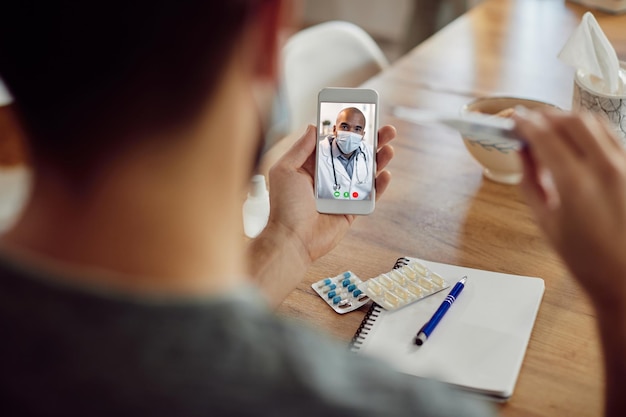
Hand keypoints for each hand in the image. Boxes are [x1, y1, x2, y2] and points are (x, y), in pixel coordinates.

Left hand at [265, 124, 394, 261]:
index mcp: (312, 166)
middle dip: (371, 141)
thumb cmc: (284, 207)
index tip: (360, 116)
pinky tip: (385, 174)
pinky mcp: (352, 210)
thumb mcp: (285, 170)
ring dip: (379, 159)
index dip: (346, 130)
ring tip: (389, 147)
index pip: (333, 142)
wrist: (292, 240)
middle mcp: (329, 177)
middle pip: (354, 154)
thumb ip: (301, 148)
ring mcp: (342, 193)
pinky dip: (380, 185)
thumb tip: (314, 126)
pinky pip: (370, 196)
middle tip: (385, 129)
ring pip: (366, 172)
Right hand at [513, 109, 625, 309]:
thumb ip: (530, 181)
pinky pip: (612, 139)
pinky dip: (590, 135)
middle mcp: (606, 169)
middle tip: (530, 124)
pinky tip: (577, 147)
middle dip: (547, 117)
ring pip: (596, 124)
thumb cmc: (585, 259)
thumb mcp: (545, 221)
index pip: (545, 136)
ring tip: (553, 133)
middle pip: (573, 120)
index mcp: (575, 184)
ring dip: (570, 122)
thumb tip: (522, 152)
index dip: (524, 123)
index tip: (513, 120)